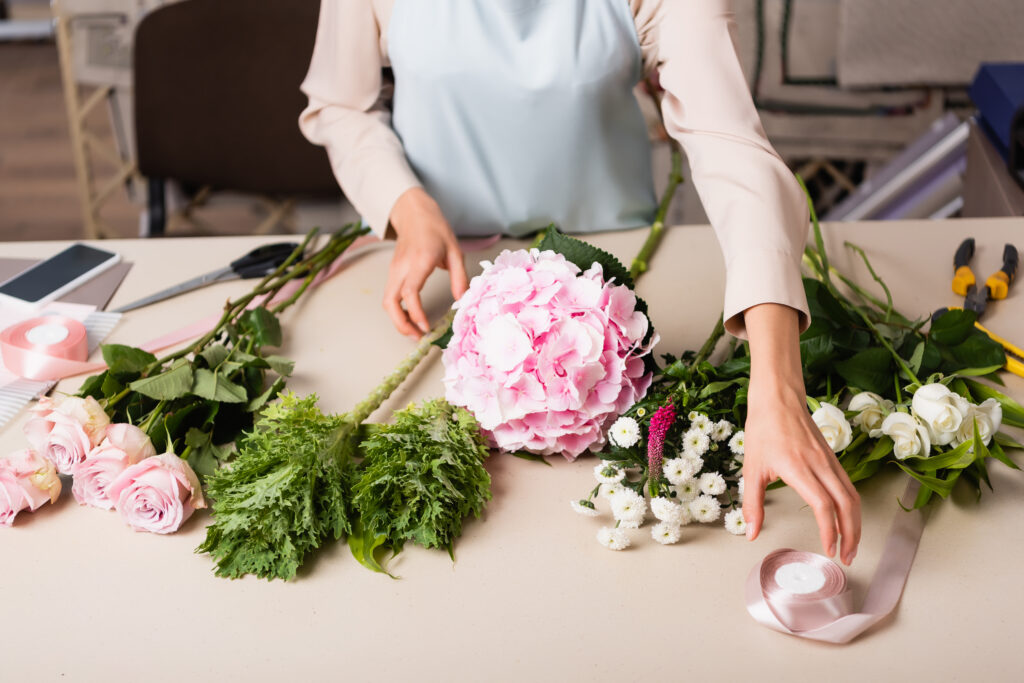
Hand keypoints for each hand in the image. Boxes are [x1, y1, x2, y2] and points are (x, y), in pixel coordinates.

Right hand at [384, 188, 468, 336]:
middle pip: (391, 302)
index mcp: (419, 261)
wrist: (414, 213)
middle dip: (401, 324)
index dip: (416, 313)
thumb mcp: (455, 251)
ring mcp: (394, 270)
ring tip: (414, 332)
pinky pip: (390, 296)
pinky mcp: (392, 272)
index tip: (425, 327)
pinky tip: (411, 318)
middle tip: (417, 337)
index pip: (410, 292)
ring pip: (387, 301)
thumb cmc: (435, 229)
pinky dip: (397, 310)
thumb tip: (461, 301)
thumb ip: (459, 277)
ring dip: (397, 320)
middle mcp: (402, 267)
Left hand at [739, 304, 860, 564]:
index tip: (828, 550)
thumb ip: (751, 503)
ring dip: (855, 523)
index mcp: (799, 468)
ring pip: (852, 496)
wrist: (778, 398)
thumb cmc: (763, 429)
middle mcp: (820, 465)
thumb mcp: (751, 468)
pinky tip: (847, 519)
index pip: (823, 505)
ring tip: (851, 544)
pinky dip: (852, 507)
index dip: (829, 530)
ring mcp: (829, 461)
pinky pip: (849, 486)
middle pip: (847, 505)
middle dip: (851, 534)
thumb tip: (751, 533)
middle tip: (847, 557)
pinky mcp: (831, 458)